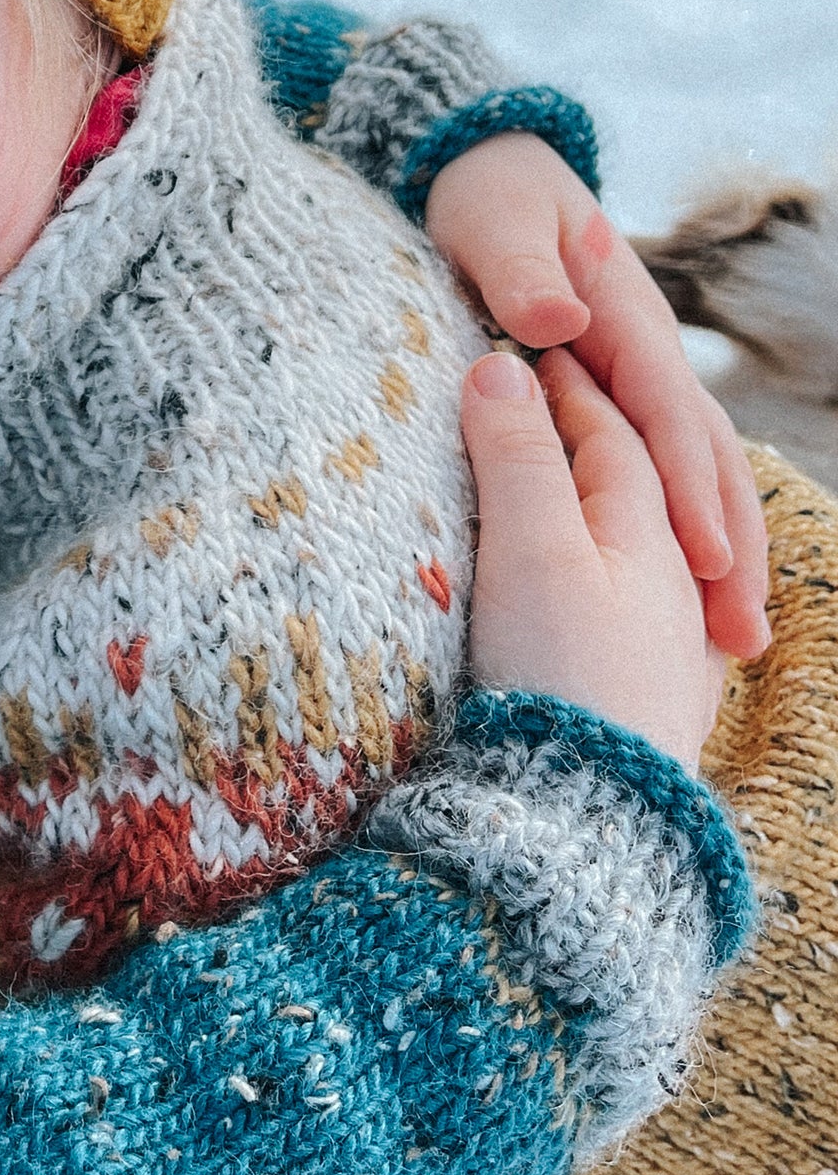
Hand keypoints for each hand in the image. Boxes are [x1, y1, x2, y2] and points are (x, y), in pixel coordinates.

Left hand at [426, 133, 768, 658]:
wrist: (489, 166)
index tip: (707, 563)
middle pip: (704, 458)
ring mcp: (640, 375)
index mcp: (627, 317)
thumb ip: (519, 270)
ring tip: (735, 641)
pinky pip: (666, 467)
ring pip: (698, 470)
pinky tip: (688, 592)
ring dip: (722, 549)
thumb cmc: (487, 197)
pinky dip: (688, 526)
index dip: (690, 490)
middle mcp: (649, 352)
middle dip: (729, 545)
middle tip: (741, 638)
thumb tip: (561, 319)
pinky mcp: (620, 393)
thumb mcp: (494, 220)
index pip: (670, 416)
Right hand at [464, 347, 725, 772]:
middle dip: (598, 435)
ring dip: (609, 507)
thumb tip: (501, 368)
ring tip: (579, 486)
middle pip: (639, 488)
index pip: (612, 432)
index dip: (566, 384)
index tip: (525, 349)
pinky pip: (639, 612)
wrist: (583, 825)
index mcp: (649, 534)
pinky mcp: (643, 708)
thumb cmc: (555, 677)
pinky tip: (602, 598)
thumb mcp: (530, 550)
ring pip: (644, 551)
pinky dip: (613, 576)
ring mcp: (667, 653)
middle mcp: (673, 588)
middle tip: (551, 397)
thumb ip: (516, 454)